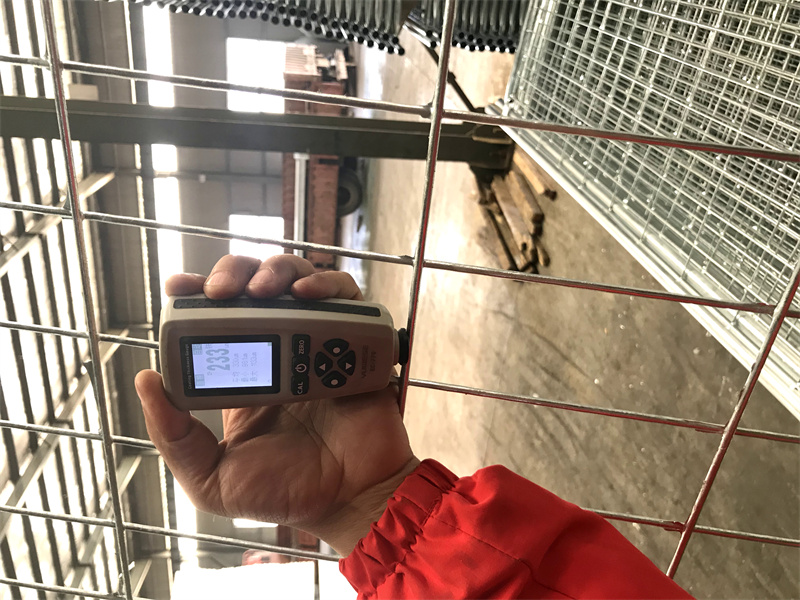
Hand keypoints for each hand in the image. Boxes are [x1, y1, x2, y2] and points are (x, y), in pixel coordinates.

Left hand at [135, 254, 417, 554]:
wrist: (350, 502)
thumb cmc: (286, 494)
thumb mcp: (212, 478)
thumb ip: (174, 438)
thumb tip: (146, 380)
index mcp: (245, 376)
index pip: (218, 319)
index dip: (199, 294)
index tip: (180, 287)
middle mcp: (282, 351)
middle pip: (257, 287)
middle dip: (236, 272)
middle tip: (221, 290)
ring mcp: (320, 343)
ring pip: (300, 280)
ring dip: (278, 270)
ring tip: (263, 290)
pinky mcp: (356, 342)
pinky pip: (346, 299)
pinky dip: (327, 285)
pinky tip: (308, 295)